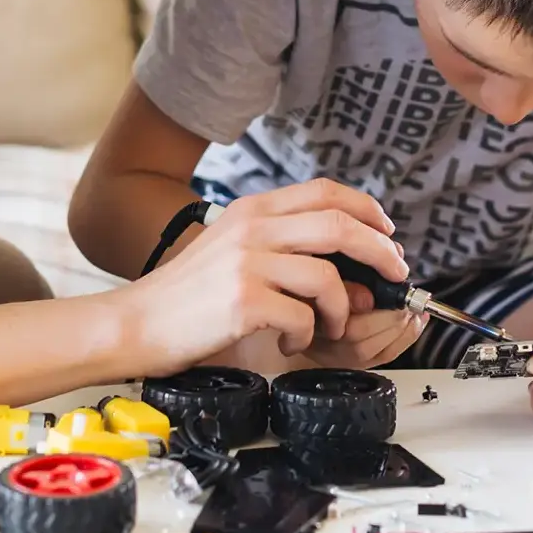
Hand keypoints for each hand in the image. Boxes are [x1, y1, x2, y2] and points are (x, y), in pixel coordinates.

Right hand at [118, 178, 408, 376]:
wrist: (137, 323)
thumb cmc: (188, 295)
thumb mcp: (233, 251)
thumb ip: (285, 249)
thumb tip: (350, 270)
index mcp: (253, 210)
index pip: (325, 191)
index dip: (367, 209)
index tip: (388, 233)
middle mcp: (253, 228)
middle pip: (339, 225)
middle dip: (380, 252)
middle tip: (395, 275)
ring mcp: (248, 263)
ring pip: (328, 278)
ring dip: (342, 308)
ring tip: (328, 326)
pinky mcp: (243, 301)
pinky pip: (302, 317)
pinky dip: (306, 334)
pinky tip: (288, 342)